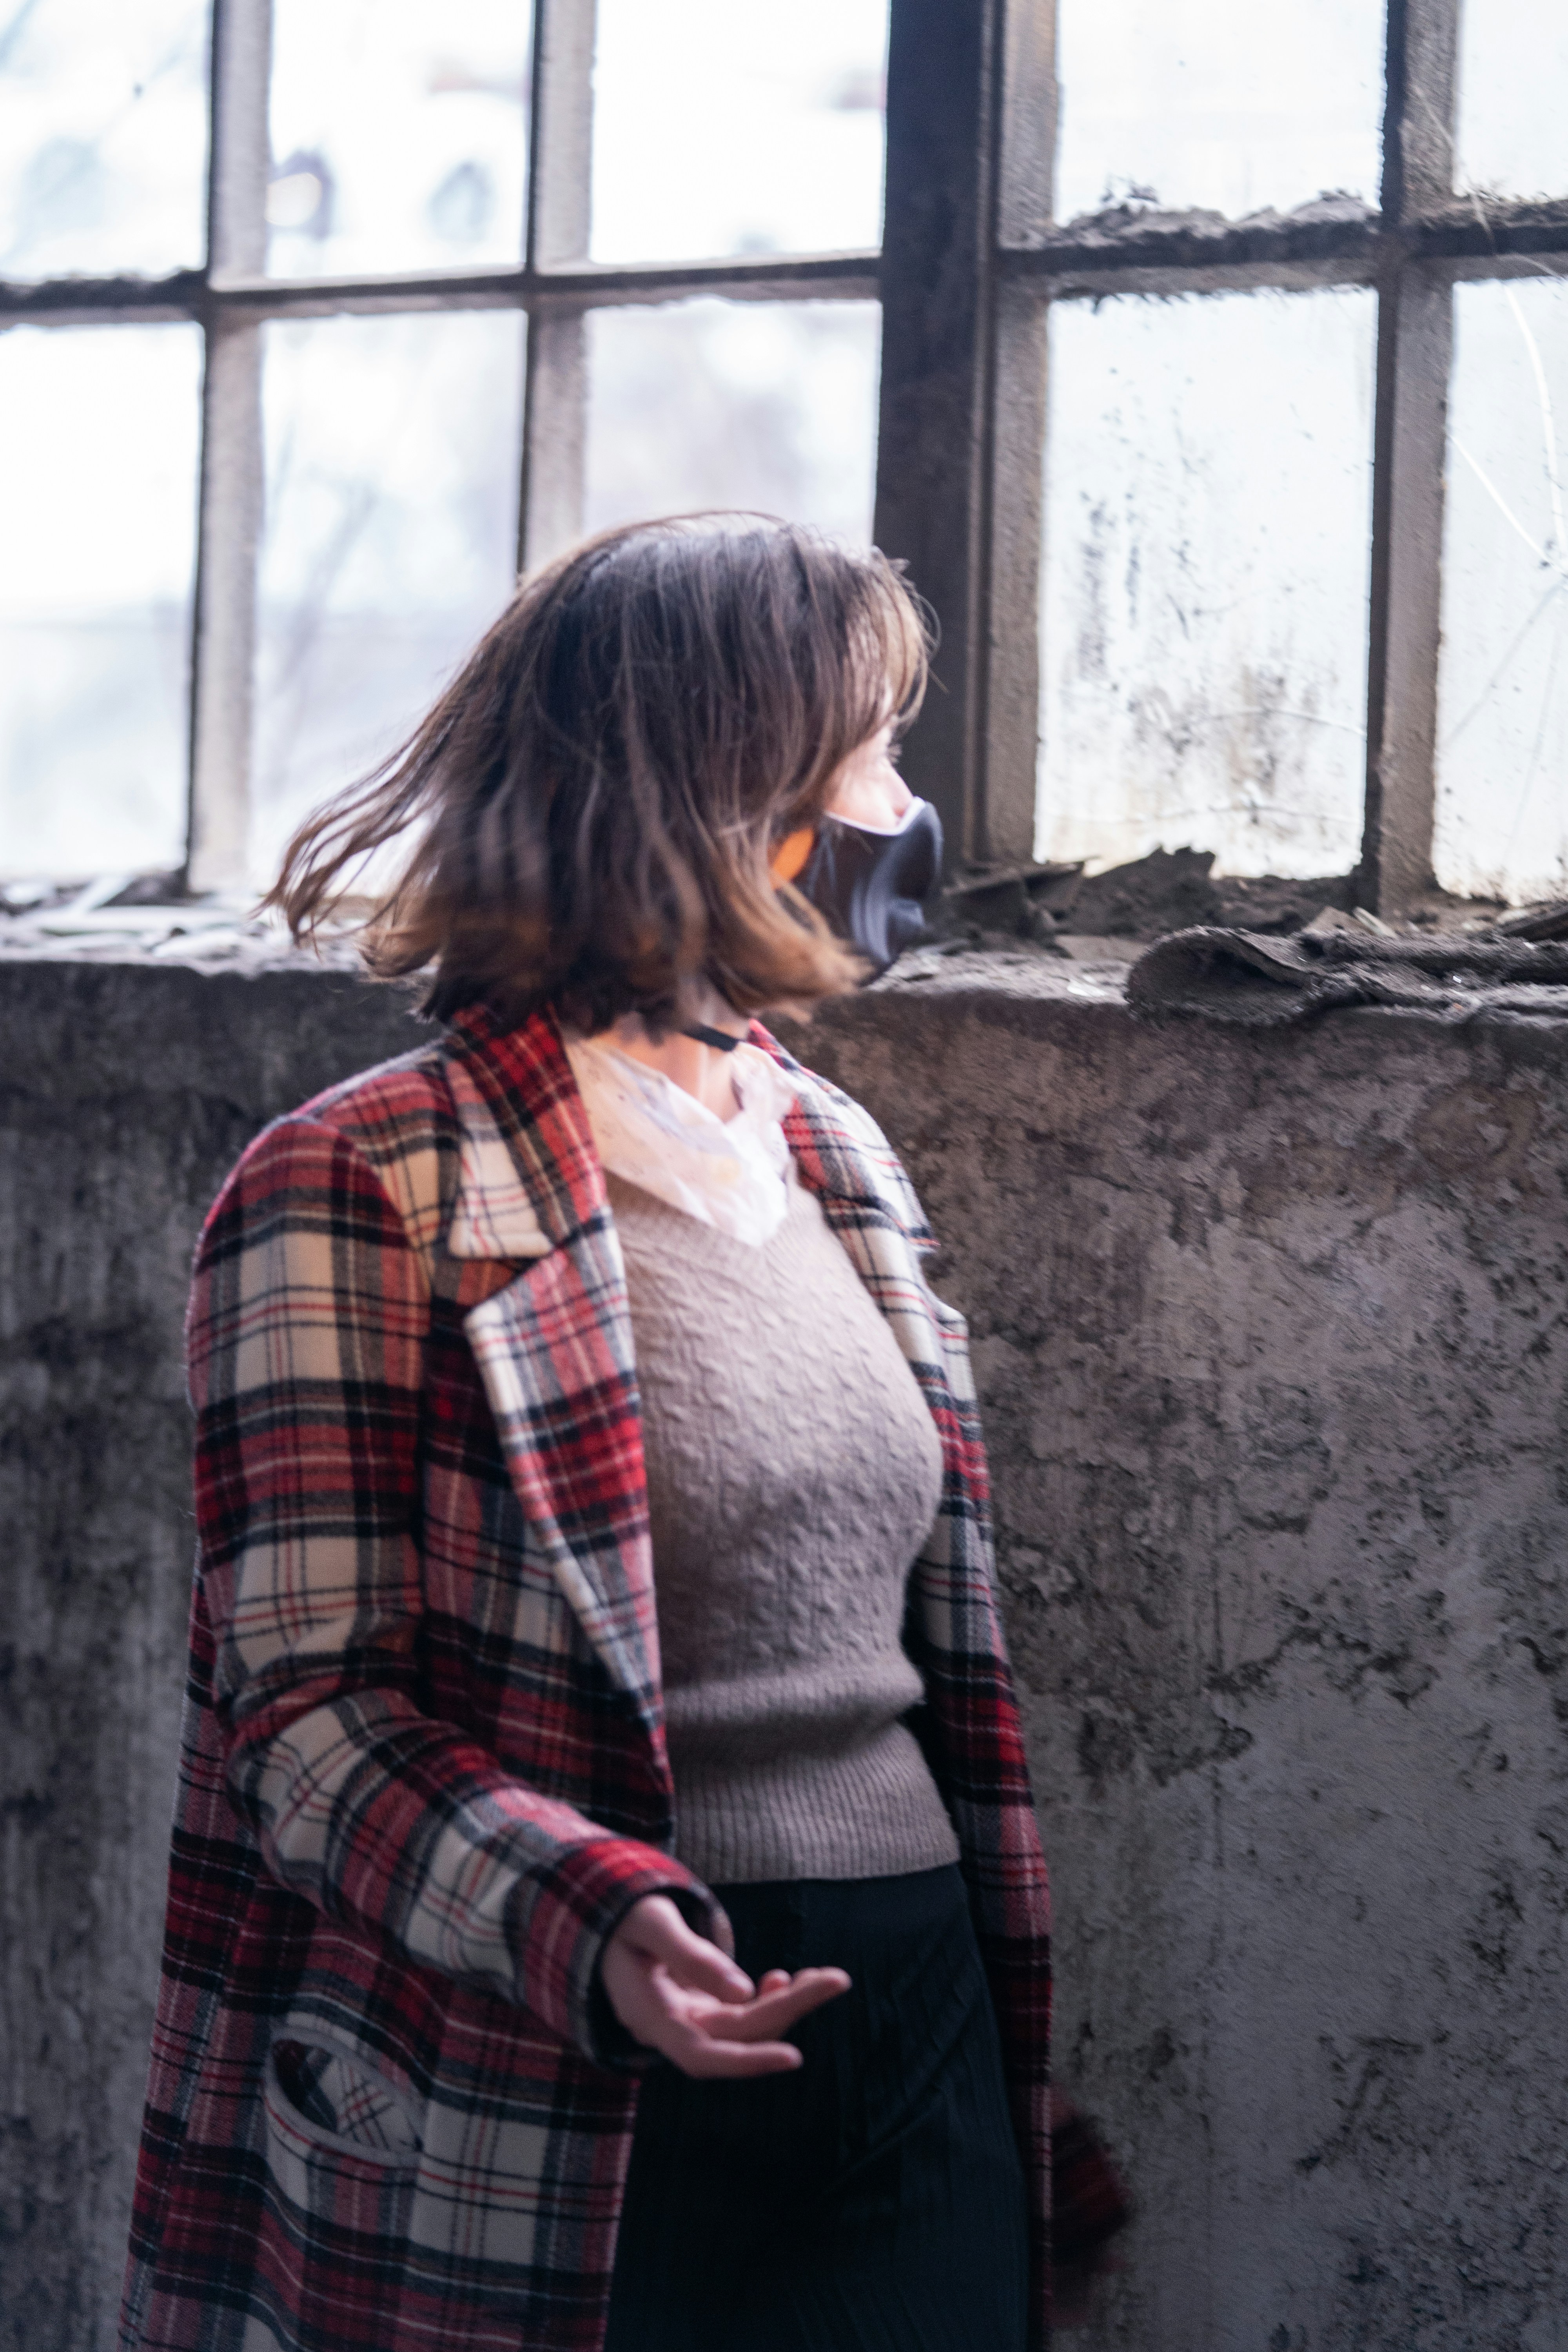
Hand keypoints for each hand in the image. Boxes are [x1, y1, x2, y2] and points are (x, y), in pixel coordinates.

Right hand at [601, 1894, 849, 2077]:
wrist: (605, 1922)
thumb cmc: (624, 1916)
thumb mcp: (652, 1922)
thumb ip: (691, 1955)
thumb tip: (744, 1991)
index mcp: (651, 2016)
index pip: (704, 2055)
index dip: (749, 2061)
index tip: (795, 2058)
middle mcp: (672, 2029)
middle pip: (740, 2034)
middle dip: (791, 2008)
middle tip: (838, 1979)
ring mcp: (688, 2021)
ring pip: (747, 2025)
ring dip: (788, 2002)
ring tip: (826, 1977)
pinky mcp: (701, 2010)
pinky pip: (742, 2014)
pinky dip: (769, 1997)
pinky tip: (784, 1978)